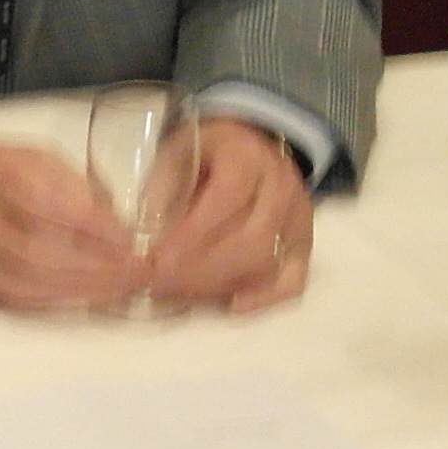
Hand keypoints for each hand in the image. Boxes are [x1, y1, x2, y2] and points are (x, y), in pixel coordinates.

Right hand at [0, 126, 143, 312]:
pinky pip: (12, 299)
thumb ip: (62, 179)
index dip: (98, 227)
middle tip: (141, 271)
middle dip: (101, 266)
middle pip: (45, 250)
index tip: (135, 239)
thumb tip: (114, 217)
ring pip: (31, 282)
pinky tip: (86, 300)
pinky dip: (55, 302)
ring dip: (84, 290)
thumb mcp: (14, 151)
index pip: (53, 203)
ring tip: (124, 290)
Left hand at [135, 116, 315, 312]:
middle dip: (200, 270)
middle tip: (160, 284)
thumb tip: (143, 235)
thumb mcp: (180, 151)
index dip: (191, 236)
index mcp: (249, 158)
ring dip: (219, 286)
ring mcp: (298, 219)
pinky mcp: (304, 244)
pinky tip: (231, 305)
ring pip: (266, 264)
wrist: (256, 143)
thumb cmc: (209, 151)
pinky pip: (293, 281)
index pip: (226, 201)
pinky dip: (265, 298)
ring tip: (180, 292)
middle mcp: (281, 188)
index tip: (156, 259)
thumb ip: (163, 186)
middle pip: (249, 242)